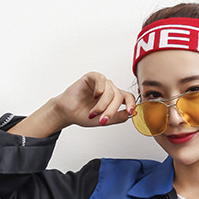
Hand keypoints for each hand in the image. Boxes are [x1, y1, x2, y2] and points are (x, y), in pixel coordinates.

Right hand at [10, 72, 135, 137]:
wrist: (67, 112)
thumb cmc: (82, 115)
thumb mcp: (101, 120)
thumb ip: (115, 118)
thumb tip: (128, 115)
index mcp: (114, 99)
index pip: (128, 97)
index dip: (131, 104)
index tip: (130, 111)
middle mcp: (109, 90)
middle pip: (118, 96)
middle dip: (111, 110)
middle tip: (103, 120)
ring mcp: (102, 83)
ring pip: (110, 91)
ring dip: (102, 105)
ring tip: (93, 113)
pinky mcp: (92, 77)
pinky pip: (101, 79)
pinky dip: (100, 89)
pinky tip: (94, 96)